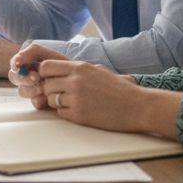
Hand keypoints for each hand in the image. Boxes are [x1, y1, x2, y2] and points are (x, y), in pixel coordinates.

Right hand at [7, 43, 69, 96]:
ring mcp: (34, 90)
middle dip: (24, 78)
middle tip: (35, 79)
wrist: (84, 82)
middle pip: (15, 78)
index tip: (21, 65)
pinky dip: (40, 99)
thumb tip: (16, 61)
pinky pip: (34, 102)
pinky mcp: (41, 102)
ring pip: (23, 91)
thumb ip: (32, 52)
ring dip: (31, 89)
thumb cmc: (67, 66)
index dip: (16, 64)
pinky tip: (48, 97)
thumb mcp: (50, 55)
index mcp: (29, 65)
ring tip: (43, 88)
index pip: (14, 63)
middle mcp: (29, 78)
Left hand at [9, 44, 179, 137]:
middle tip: (63, 94)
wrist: (137, 106)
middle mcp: (75, 81)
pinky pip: (60, 113)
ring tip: (74, 102)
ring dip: (58, 102)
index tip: (50, 79)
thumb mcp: (97, 70)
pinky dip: (66, 113)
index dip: (45, 74)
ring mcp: (76, 99)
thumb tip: (55, 70)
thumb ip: (76, 69)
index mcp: (80, 67)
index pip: (46, 67)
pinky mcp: (79, 115)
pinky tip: (81, 111)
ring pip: (51, 100)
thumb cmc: (119, 89)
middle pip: (45, 85)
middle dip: (51, 90)